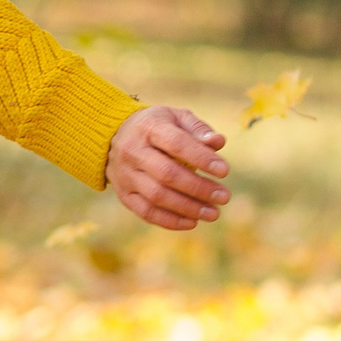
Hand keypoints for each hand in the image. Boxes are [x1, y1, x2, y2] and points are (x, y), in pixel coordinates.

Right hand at [105, 106, 230, 231]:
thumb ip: (198, 129)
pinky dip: (170, 221)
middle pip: (167, 174)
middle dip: (199, 188)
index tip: (224, 171)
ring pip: (157, 196)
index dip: (201, 158)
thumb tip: (218, 142)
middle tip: (224, 197)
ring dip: (188, 208)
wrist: (115, 135)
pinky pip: (146, 212)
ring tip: (213, 213)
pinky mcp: (123, 193)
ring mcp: (125, 174)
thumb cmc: (157, 127)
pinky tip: (193, 222)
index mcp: (148, 127)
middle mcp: (132, 150)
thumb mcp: (176, 118)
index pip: (176, 144)